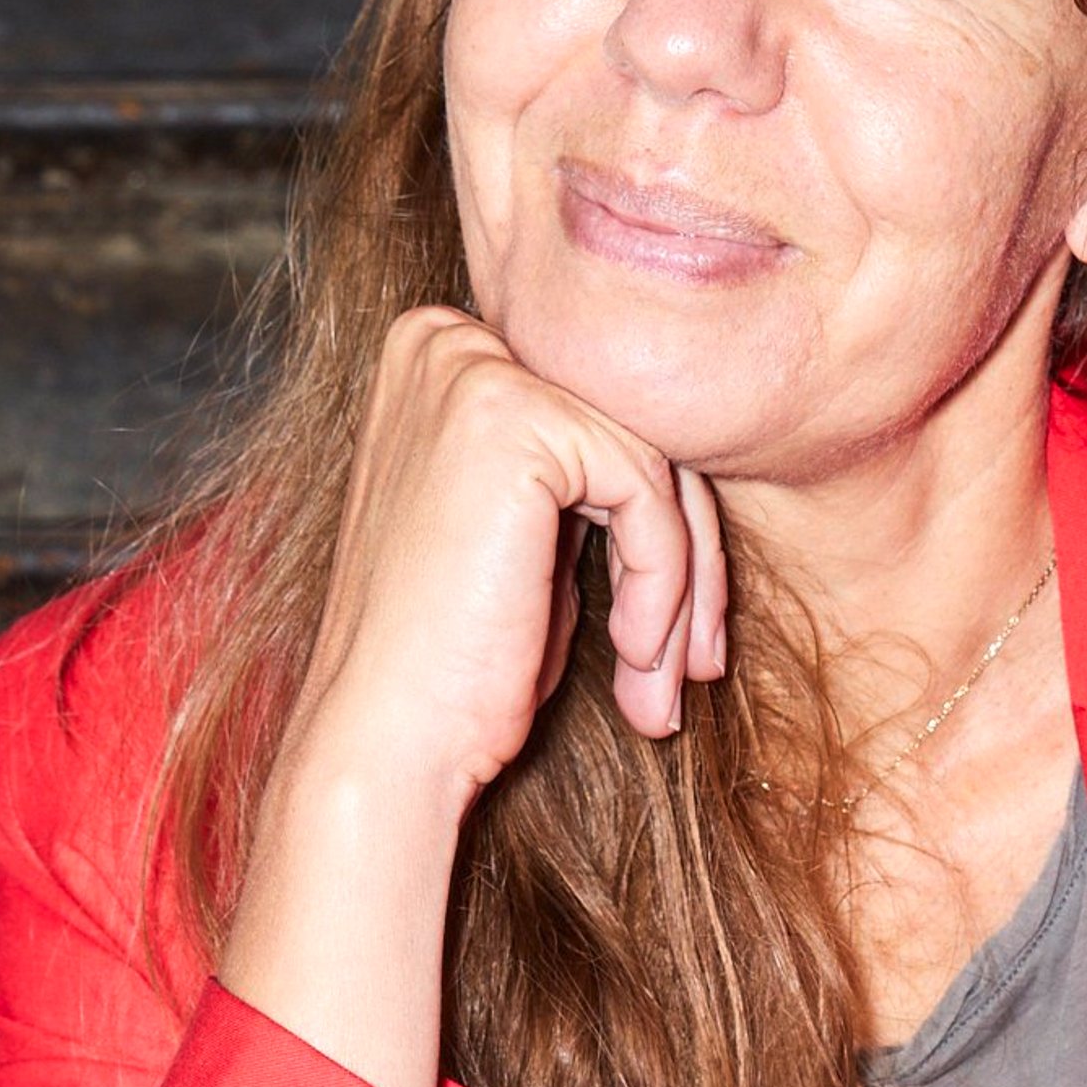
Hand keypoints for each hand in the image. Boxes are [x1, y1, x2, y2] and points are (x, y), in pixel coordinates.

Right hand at [281, 301, 728, 809]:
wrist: (387, 743)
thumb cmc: (454, 667)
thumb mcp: (527, 546)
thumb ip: (585, 485)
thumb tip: (693, 474)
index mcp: (442, 359)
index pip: (599, 421)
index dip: (660, 530)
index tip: (681, 634)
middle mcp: (446, 343)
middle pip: (633, 433)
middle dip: (687, 560)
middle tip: (700, 665)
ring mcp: (473, 371)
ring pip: (651, 465)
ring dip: (682, 589)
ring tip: (661, 685)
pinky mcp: (510, 418)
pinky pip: (644, 492)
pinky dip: (662, 586)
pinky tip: (633, 658)